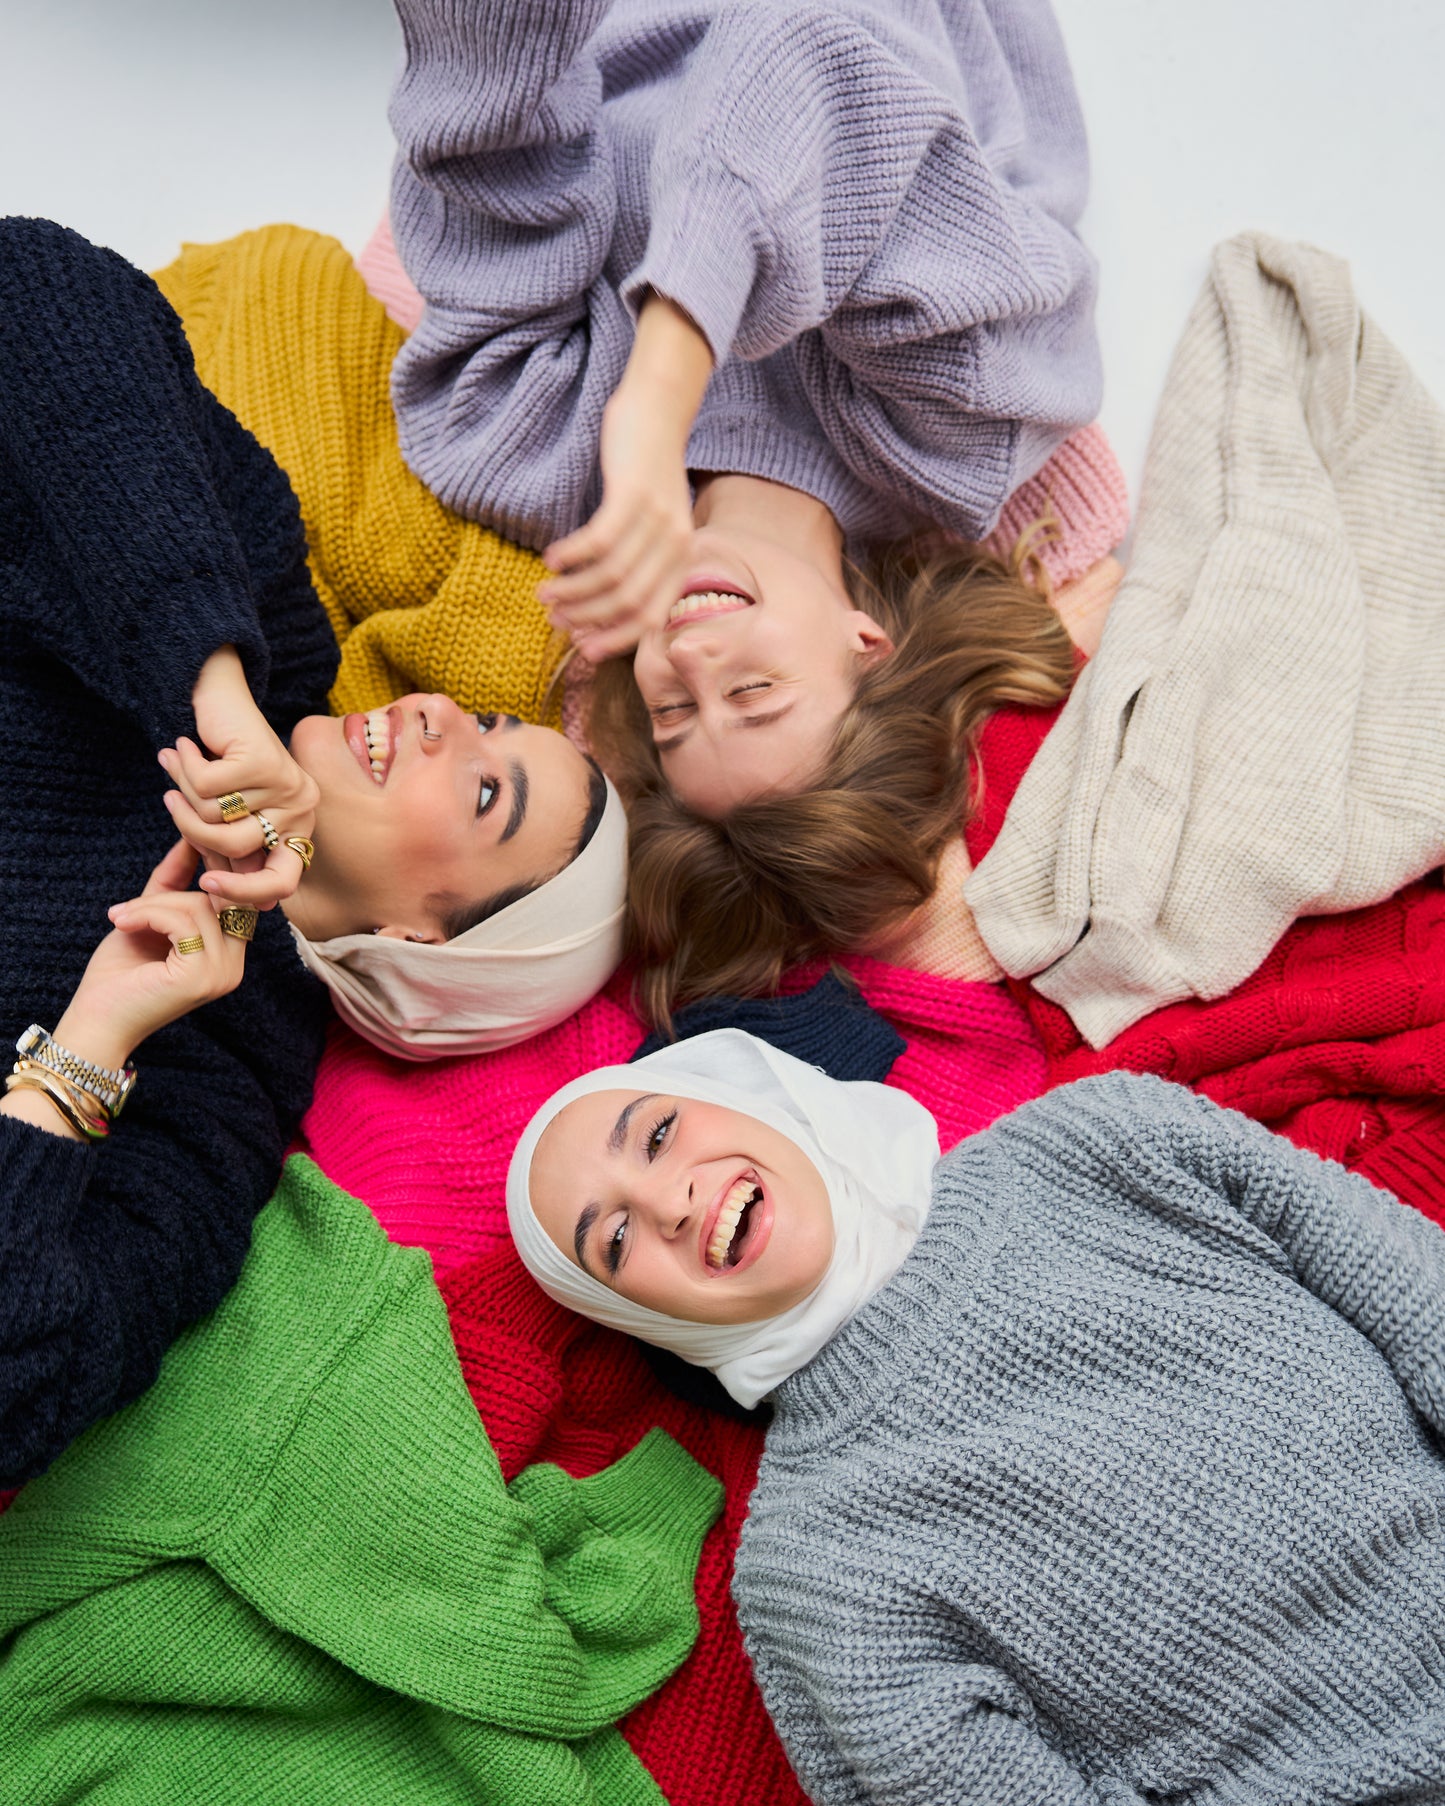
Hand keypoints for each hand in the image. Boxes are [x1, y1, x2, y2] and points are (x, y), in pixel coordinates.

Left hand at [54, 841, 247, 1071]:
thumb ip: (172, 884)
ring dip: (151, 906)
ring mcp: (221, 974)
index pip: (235, 899)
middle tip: (129, 908)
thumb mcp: (149, 919)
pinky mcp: (200, 976)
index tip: (186, 847)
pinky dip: (148, 915)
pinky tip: (123, 925)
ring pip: (199, 907)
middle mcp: (234, 967)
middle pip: (220, 899)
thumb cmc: (119, 976)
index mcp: (228, 957)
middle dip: (171, 894)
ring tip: (120, 919)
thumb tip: (189, 839)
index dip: (212, 873)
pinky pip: (183, 921)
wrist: (94, 1021)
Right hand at [157, 646, 317, 909]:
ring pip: (216, 819)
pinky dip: (184, 767)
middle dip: (195, 835)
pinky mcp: (265, 760)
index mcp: (298, 828)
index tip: (205, 886)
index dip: (244, 892)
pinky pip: (207, 787)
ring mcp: (288, 784)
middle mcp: (302, 807)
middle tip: (172, 805)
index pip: (282, 883)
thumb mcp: (224, 817)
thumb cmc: (220, 765)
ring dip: (184, 794)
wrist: (220, 700)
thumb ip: (225, 856)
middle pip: (240, 852)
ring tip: (179, 767)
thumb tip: (223, 906)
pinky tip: (182, 748)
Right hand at [537, 294, 713, 661]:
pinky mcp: (635, 495)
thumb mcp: (653, 525)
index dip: (611, 637)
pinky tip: (550, 558)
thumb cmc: (646, 473)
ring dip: (572, 589)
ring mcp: (659, 520)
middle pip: (627, 602)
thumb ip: (640, 563)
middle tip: (552, 618)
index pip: (649, 618)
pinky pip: (599, 540)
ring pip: (611, 575)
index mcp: (684, 560)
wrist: (658, 410)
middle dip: (586, 617)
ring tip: (544, 591)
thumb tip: (600, 609)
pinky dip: (572, 554)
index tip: (579, 646)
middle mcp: (678, 544)